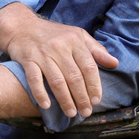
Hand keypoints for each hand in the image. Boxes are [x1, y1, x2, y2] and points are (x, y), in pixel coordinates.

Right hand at [0, 4, 118, 117]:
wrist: (23, 26)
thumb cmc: (54, 34)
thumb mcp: (78, 36)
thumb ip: (96, 50)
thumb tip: (115, 63)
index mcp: (75, 40)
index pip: (89, 66)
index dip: (94, 85)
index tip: (96, 100)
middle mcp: (60, 46)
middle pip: (74, 76)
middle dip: (82, 97)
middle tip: (86, 112)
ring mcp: (43, 53)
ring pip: (57, 81)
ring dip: (65, 100)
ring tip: (71, 112)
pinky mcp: (28, 59)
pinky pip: (34, 79)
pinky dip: (40, 93)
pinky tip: (47, 105)